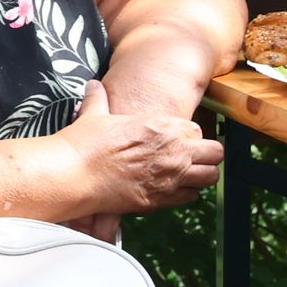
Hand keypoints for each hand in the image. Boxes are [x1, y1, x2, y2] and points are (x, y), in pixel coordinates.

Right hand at [60, 83, 221, 216]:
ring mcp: (170, 177)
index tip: (177, 140)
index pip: (196, 130)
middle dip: (206, 155)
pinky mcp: (161, 200)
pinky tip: (170, 189)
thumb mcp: (94, 114)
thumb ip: (99, 99)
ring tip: (186, 174)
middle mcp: (173, 152)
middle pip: (214, 153)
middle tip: (192, 158)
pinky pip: (190, 197)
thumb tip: (94, 86)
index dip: (188, 136)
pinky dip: (184, 193)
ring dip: (200, 175)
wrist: (72, 175)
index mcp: (161, 127)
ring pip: (209, 177)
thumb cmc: (82, 144)